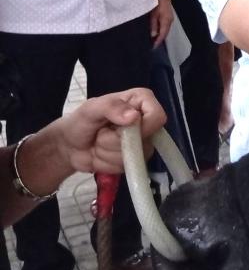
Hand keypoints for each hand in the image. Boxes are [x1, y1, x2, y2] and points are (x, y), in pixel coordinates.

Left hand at [48, 89, 166, 176]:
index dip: (142, 128)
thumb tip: (134, 117)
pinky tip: (101, 154)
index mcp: (142, 101)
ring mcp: (143, 142)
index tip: (122, 129)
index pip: (157, 117)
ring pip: (134, 157)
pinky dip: (108, 163)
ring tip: (99, 143)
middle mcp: (146, 121)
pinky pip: (128, 167)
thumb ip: (111, 108)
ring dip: (109, 153)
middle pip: (145, 140)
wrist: (69, 145)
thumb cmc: (80, 121)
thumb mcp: (90, 109)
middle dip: (116, 142)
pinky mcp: (135, 159)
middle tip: (100, 133)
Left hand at [150, 0, 173, 47]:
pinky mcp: (168, 15)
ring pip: (166, 29)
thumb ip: (153, 24)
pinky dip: (161, 30)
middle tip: (152, 46)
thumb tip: (153, 35)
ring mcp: (170, 17)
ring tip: (154, 40)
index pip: (163, 34)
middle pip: (165, 33)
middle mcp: (170, 20)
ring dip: (161, 35)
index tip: (153, 48)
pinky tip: (157, 31)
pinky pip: (165, 25)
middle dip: (160, 39)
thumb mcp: (153, 13)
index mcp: (166, 21)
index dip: (158, 41)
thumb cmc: (156, 1)